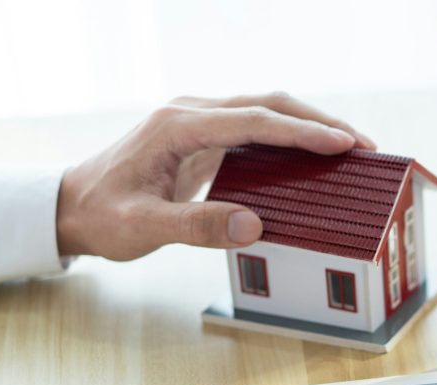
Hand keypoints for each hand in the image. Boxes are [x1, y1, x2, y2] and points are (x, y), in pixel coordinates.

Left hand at [57, 92, 375, 260]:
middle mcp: (191, 114)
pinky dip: (291, 139)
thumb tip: (255, 226)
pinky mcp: (205, 138)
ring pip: (266, 112)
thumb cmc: (103, 216)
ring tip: (351, 150)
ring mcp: (199, 122)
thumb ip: (197, 226)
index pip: (254, 120)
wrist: (72, 206)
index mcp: (177, 126)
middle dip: (319, 121)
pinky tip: (313, 158)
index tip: (343, 145)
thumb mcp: (143, 227)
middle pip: (268, 104)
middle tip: (364, 147)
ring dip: (309, 126)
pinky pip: (257, 130)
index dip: (302, 131)